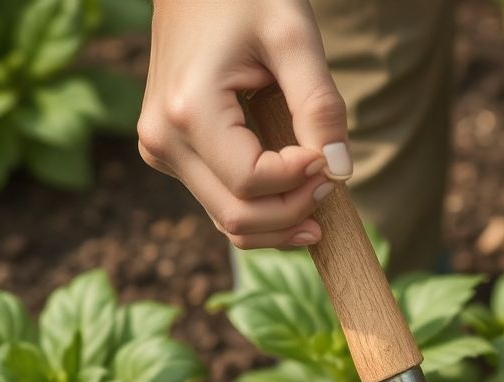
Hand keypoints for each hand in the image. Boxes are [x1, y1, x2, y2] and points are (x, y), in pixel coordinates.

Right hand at [138, 0, 350, 249]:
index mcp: (189, 110)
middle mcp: (163, 138)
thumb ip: (320, 106)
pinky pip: (220, 201)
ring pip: (228, 219)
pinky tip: (293, 192)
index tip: (331, 160)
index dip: (300, 182)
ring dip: (279, 221)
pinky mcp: (170, 153)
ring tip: (319, 196)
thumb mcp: (293, 38)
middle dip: (293, 212)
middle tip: (332, 183)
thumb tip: (341, 170)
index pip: (252, 183)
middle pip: (237, 215)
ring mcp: (162, 149)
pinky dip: (261, 207)